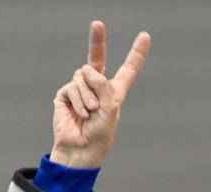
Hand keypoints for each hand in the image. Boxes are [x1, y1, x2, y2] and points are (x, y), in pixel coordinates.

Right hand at [49, 21, 150, 167]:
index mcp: (115, 91)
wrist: (81, 149)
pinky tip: (80, 114)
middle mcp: (98, 87)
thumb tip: (87, 70)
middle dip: (97, 41)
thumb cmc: (100, 133)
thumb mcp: (111, 108)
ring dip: (88, 95)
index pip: (128, 69)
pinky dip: (78, 101)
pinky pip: (72, 87)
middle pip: (97, 58)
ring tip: (90, 113)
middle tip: (97, 24)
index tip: (145, 36)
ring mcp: (80, 89)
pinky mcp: (65, 94)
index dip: (136, 53)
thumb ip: (103, 85)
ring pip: (83, 76)